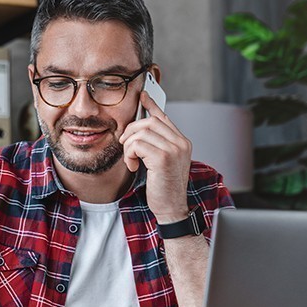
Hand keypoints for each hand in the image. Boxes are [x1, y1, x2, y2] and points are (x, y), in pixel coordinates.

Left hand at [119, 91, 191, 222]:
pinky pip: (137, 144)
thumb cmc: (164, 188)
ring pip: (141, 132)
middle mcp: (181, 143)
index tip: (142, 96)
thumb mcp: (160, 163)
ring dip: (129, 147)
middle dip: (130, 132)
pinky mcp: (164, 157)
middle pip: (148, 122)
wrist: (171, 209)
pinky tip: (134, 166)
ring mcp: (174, 149)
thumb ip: (154, 145)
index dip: (151, 106)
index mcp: (182, 142)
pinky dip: (130, 155)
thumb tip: (138, 131)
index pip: (164, 117)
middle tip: (125, 146)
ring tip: (132, 161)